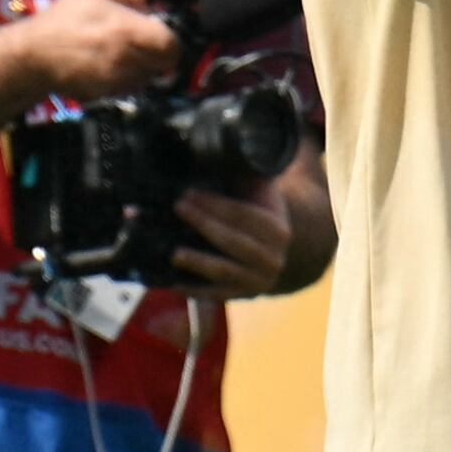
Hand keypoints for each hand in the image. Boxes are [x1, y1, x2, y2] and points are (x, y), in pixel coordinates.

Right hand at [5, 0, 184, 96]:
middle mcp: (127, 60)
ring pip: (149, 77)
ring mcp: (118, 81)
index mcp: (126, 30)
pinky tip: (109, 66)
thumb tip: (156, 2)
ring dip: (144, 66)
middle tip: (143, 42)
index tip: (162, 33)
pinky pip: (131, 87)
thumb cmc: (64, 18)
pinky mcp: (108, 95)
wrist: (33, 56)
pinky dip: (127, 78)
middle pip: (164, 64)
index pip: (172, 45)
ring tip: (122, 53)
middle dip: (159, 53)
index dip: (172, 40)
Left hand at [166, 181, 298, 295]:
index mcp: (278, 230)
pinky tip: (173, 282)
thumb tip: (215, 155)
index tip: (188, 194)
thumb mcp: (259, 192)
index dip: (215, 204)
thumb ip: (244, 177)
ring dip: (198, 262)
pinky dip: (194, 290)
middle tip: (178, 209)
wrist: (277, 248)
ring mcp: (258, 281)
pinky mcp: (242, 296)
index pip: (244, 215)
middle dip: (204, 224)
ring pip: (225, 271)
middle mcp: (273, 259)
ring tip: (174, 253)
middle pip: (233, 242)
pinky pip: (215, 294)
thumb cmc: (257, 212)